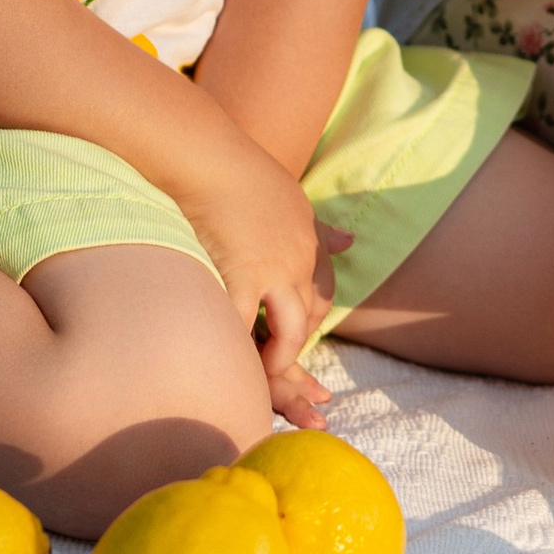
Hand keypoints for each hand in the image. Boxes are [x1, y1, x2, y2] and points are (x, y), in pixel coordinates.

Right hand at [181, 133, 343, 393]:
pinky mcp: (242, 273)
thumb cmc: (232, 168)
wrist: (202, 149)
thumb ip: (318, 227)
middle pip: (309, 320)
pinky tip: (235, 371)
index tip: (299, 355)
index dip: (308, 330)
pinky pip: (247, 328)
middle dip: (303, 359)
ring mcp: (274, 267)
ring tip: (268, 383)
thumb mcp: (290, 196)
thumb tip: (351, 239)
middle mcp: (298, 258)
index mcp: (307, 243)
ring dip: (282, 362)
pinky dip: (245, 354)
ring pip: (290, 330)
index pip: (318, 299)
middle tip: (313, 404)